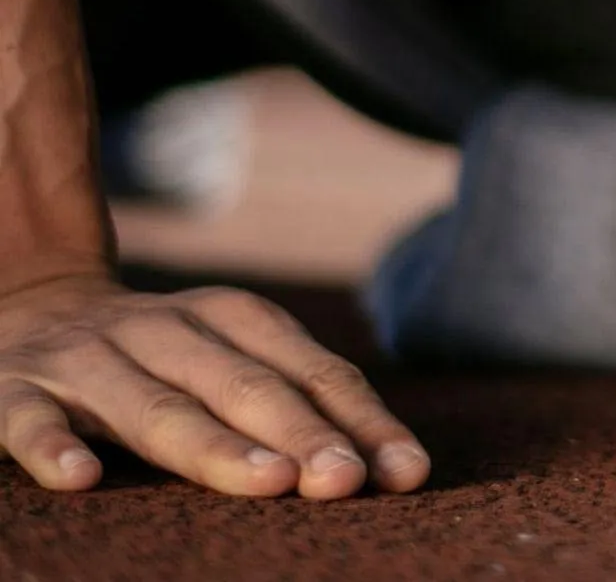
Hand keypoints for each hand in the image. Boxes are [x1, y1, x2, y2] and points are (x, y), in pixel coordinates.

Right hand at [0, 270, 429, 496]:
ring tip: (266, 482)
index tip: (405, 472)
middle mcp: (166, 328)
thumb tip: (387, 467)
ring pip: (154, 406)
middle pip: (243, 386)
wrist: (28, 304)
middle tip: (344, 481)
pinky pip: (31, 420)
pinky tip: (80, 480)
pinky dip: (54, 447)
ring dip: (211, 444)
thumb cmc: (160, 356)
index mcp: (232, 317)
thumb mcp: (228, 358)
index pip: (311, 370)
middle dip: (300, 432)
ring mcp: (90, 358)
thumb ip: (294, 401)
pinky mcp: (16, 390)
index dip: (360, 420)